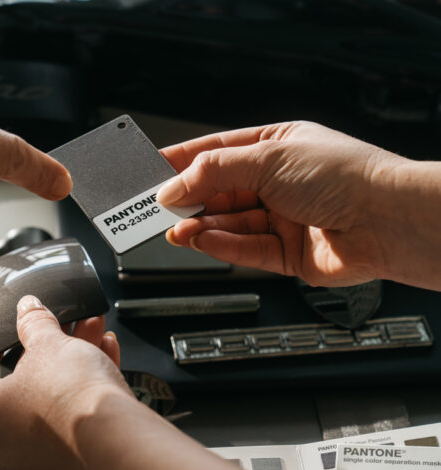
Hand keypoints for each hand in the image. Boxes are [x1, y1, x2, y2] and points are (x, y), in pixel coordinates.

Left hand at [0, 295, 132, 469]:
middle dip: (42, 345)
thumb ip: (33, 323)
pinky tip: (103, 353)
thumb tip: (29, 311)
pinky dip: (83, 385)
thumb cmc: (70, 402)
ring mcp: (37, 455)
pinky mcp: (69, 459)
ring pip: (48, 396)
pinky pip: (69, 414)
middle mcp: (2, 443)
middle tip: (52, 324)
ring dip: (69, 359)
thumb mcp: (47, 344)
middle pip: (16, 381)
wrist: (117, 441)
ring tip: (88, 330)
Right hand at [156, 121, 407, 286]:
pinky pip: (245, 249)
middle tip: (156, 206)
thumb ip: (214, 171)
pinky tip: (201, 240)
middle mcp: (278, 182)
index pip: (218, 152)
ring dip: (200, 225)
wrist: (388, 221)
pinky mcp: (286, 253)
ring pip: (228, 223)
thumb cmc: (347, 176)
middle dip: (188, 198)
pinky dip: (221, 245)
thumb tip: (173, 185)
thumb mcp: (268, 158)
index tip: (151, 170)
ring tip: (176, 228)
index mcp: (277, 147)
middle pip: (219, 190)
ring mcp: (282, 218)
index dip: (183, 161)